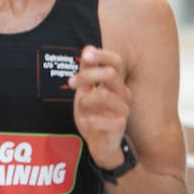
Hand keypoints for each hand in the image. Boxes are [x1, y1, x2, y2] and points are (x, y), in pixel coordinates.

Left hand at [67, 45, 129, 166]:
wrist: (100, 144)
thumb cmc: (94, 115)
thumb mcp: (85, 91)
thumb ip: (87, 72)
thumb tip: (88, 48)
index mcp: (115, 83)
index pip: (116, 61)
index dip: (102, 55)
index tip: (85, 56)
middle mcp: (122, 93)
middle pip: (110, 74)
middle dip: (87, 75)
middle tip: (71, 83)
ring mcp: (123, 109)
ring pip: (104, 94)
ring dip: (86, 100)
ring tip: (81, 108)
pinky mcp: (119, 125)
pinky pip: (105, 118)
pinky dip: (92, 118)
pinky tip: (88, 120)